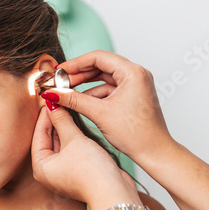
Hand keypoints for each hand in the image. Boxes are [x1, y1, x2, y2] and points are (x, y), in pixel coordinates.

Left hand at [31, 103, 137, 206]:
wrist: (113, 191)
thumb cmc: (90, 172)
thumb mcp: (73, 140)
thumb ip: (62, 120)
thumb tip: (53, 104)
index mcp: (41, 168)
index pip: (38, 135)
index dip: (45, 115)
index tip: (51, 99)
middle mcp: (50, 172)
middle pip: (49, 139)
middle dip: (55, 120)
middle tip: (60, 100)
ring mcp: (64, 172)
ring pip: (61, 143)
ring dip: (65, 126)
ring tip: (69, 107)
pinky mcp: (78, 171)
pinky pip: (72, 149)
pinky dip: (74, 136)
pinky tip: (78, 121)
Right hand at [45, 50, 174, 165]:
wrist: (155, 152)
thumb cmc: (137, 135)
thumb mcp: (100, 114)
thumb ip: (74, 100)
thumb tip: (53, 93)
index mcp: (133, 72)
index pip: (98, 57)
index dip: (75, 63)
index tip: (59, 71)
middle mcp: (136, 74)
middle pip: (101, 65)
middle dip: (79, 74)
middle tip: (60, 82)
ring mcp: (136, 85)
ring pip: (105, 78)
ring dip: (86, 85)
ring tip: (67, 93)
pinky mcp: (133, 96)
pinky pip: (110, 88)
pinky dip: (95, 94)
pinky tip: (81, 102)